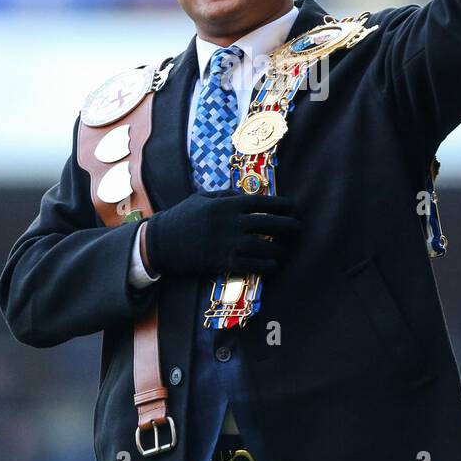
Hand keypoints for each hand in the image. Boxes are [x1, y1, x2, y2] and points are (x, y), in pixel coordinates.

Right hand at [144, 190, 301, 278]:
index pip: (261, 202)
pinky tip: (273, 264)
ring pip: (263, 246)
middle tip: (299, 228)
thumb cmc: (181, 217)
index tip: (293, 206)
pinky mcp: (222, 262)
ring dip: (279, 249)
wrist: (160, 242)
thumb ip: (225, 196)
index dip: (281, 204)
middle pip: (268, 223)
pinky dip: (266, 265)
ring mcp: (227, 244)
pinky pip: (251, 265)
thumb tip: (245, 195)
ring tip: (286, 250)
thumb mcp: (201, 198)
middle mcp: (230, 222)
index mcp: (226, 204)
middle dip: (288, 226)